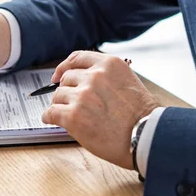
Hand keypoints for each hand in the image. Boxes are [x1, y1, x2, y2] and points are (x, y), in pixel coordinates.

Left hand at [42, 51, 159, 168]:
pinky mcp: (74, 115)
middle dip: (67, 91)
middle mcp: (95, 76)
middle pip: (67, 79)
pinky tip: (51, 120)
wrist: (146, 137)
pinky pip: (51, 112)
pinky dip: (49, 116)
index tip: (58, 75)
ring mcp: (83, 95)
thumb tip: (83, 81)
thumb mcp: (128, 82)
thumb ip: (106, 77)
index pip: (78, 58)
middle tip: (70, 103)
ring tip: (67, 115)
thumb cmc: (141, 116)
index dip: (64, 67)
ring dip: (60, 105)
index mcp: (109, 64)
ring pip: (58, 96)